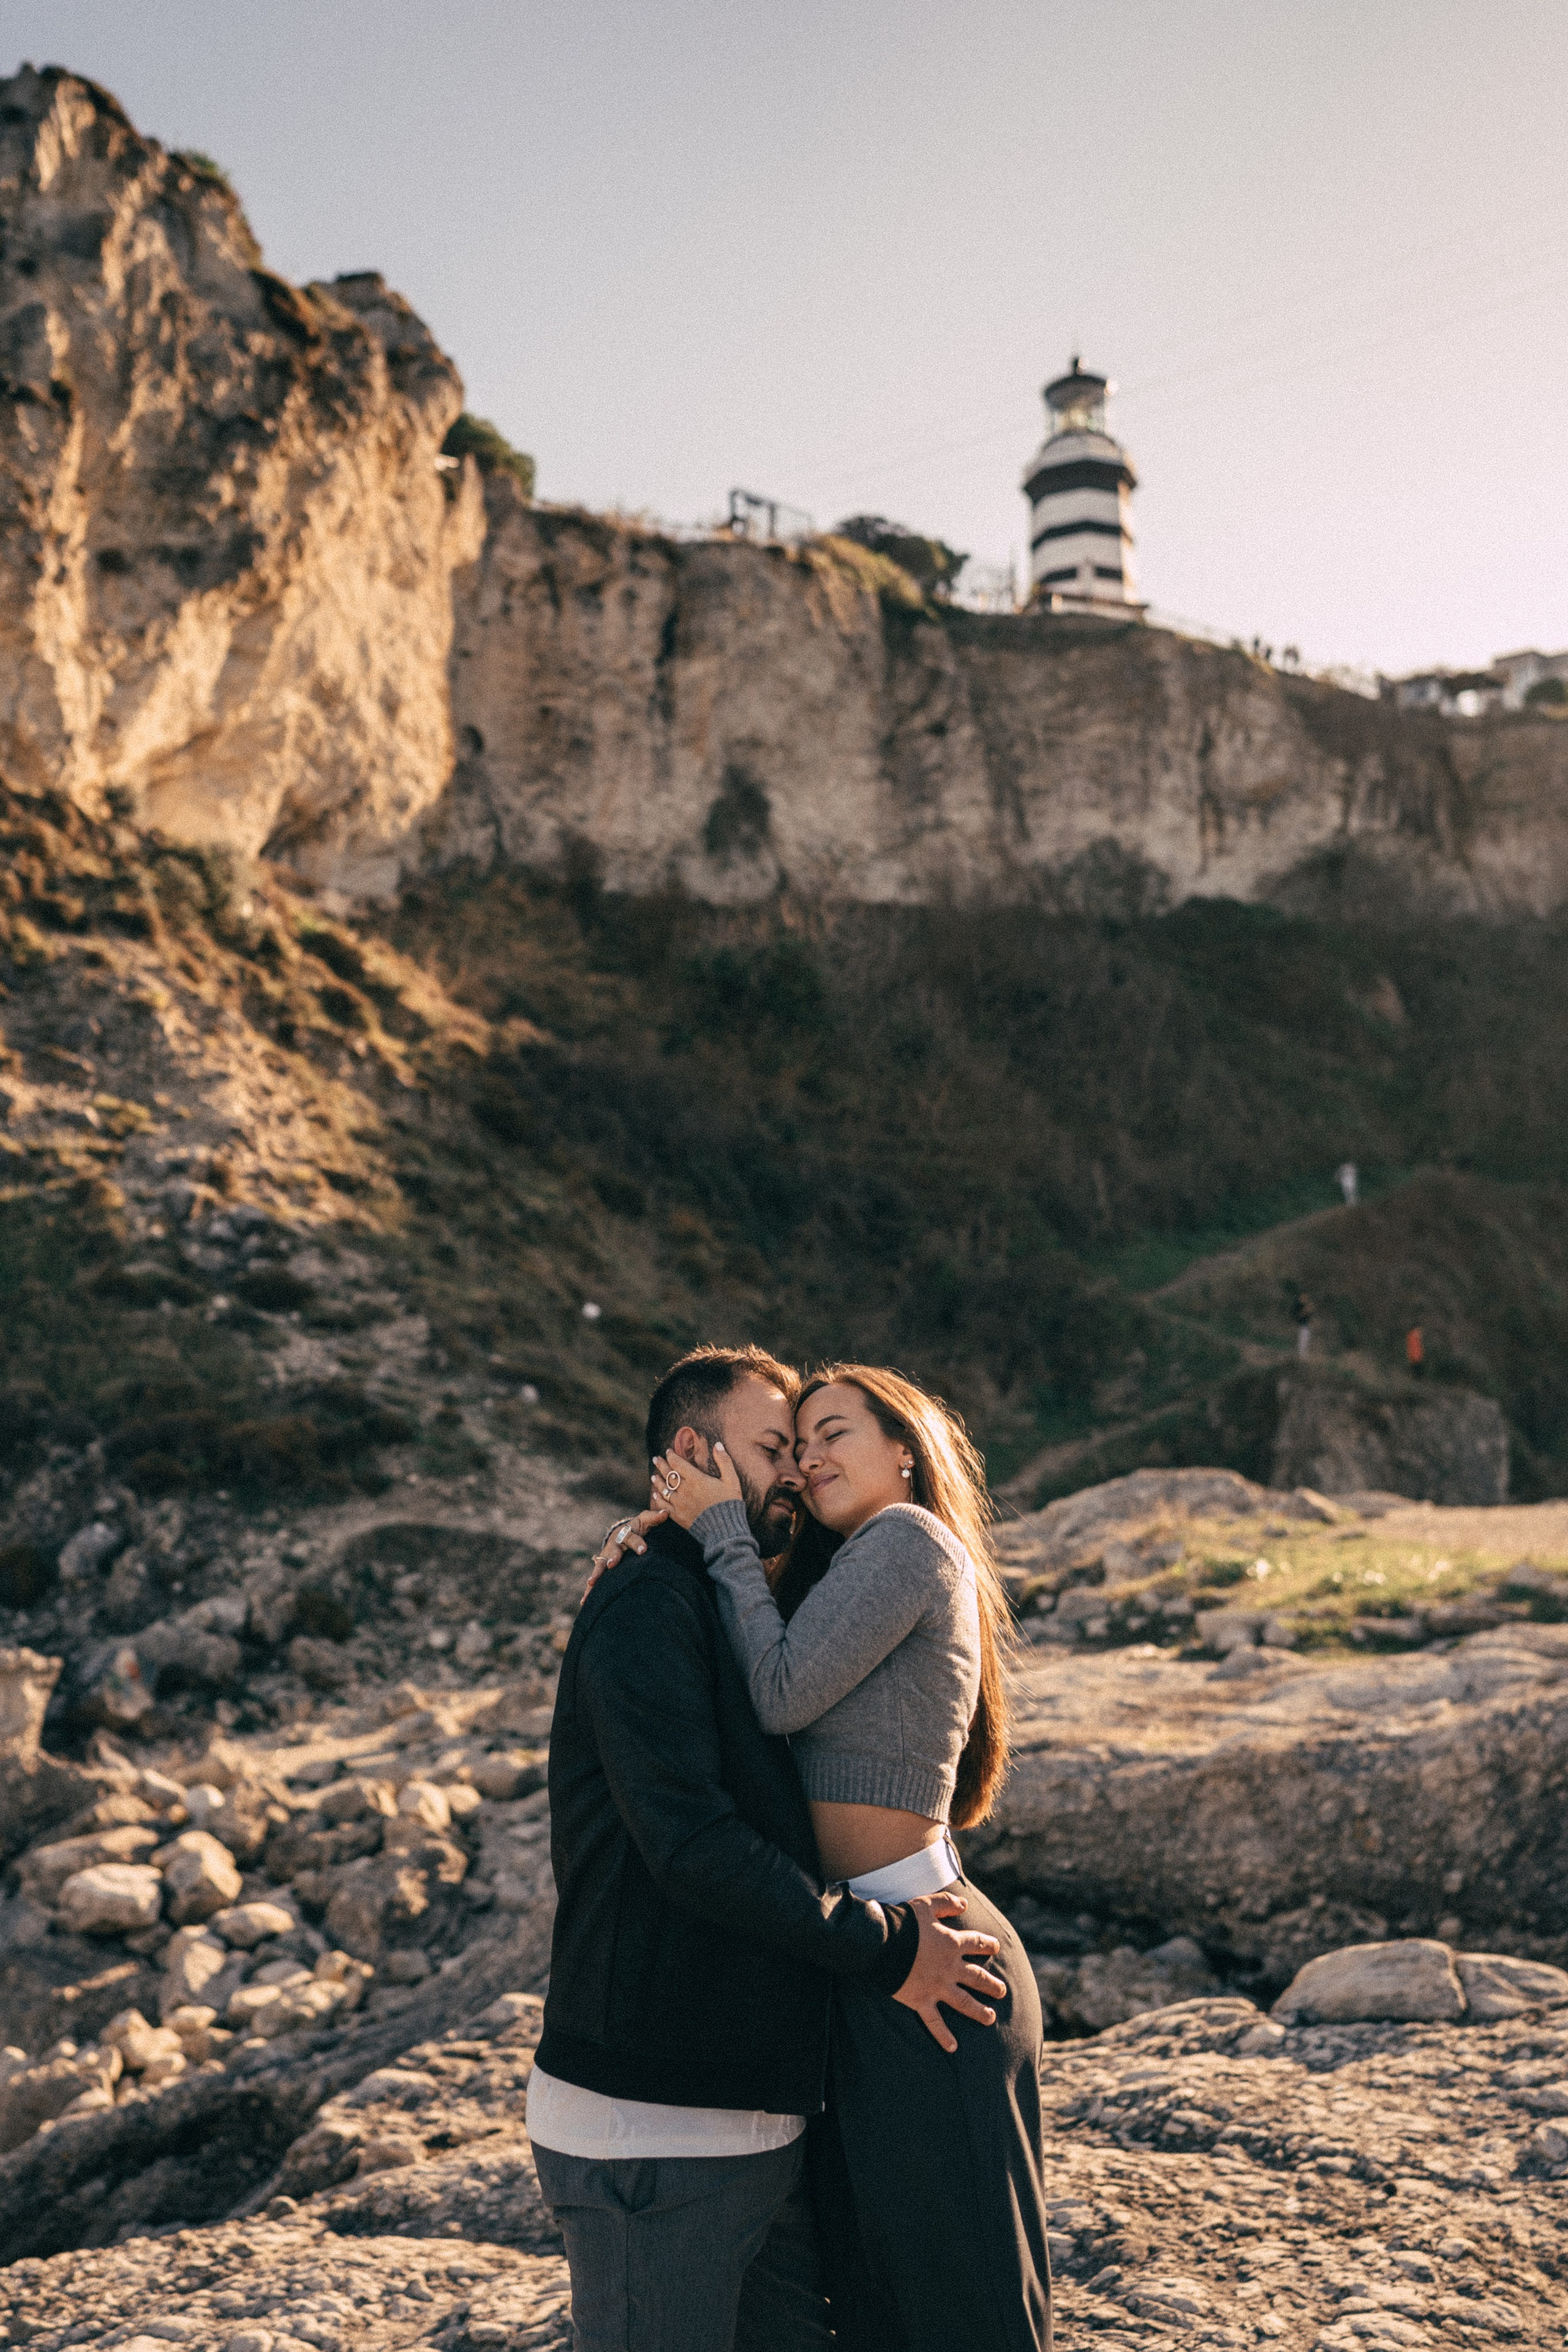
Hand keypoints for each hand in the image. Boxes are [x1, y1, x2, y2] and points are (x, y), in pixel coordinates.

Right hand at [582, 1506, 667, 1599]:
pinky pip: (596, 1579)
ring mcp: (606, 1558)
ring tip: (591, 1583)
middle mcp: (613, 1546)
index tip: (643, 1550)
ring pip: (600, 1566)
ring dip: (596, 1574)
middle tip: (612, 1564)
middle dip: (612, 1558)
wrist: (621, 1534)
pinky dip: (590, 1590)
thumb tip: (666, 1513)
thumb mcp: (644, 1521)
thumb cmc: (637, 1528)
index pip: (631, 1537)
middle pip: (612, 1551)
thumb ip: (654, 1518)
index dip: (637, 1543)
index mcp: (625, 1533)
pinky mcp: (602, 1569)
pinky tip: (584, 1601)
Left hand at [649, 1439, 743, 1530]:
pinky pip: (664, 1505)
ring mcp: (680, 1504)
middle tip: (656, 1459)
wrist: (724, 1530)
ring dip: (658, 1481)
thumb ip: (724, 1461)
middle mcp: (685, 1490)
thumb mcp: (732, 1480)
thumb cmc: (729, 1503)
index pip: (678, 1464)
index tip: (668, 1451)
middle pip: (669, 1475)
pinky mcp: (678, 1516)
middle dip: (661, 1465)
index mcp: (696, 1479)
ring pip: (664, 1489)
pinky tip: (656, 1495)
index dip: (672, 1456)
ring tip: (653, 1476)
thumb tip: (718, 1444)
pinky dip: (658, 1499)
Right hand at [891, 1891, 1005, 2052]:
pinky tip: (953, 2047)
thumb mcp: (926, 1905)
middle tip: (1002, 1991)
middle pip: (977, 1977)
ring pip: (964, 2002)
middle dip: (991, 1984)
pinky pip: (935, 2022)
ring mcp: (937, 1987)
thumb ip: (947, 1903)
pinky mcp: (921, 2000)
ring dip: (979, 2011)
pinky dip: (943, 2035)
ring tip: (991, 2018)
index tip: (996, 1947)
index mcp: (952, 1943)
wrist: (882, 1942)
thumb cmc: (904, 1921)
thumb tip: (964, 1903)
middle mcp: (950, 1967)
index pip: (977, 1943)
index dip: (988, 1944)